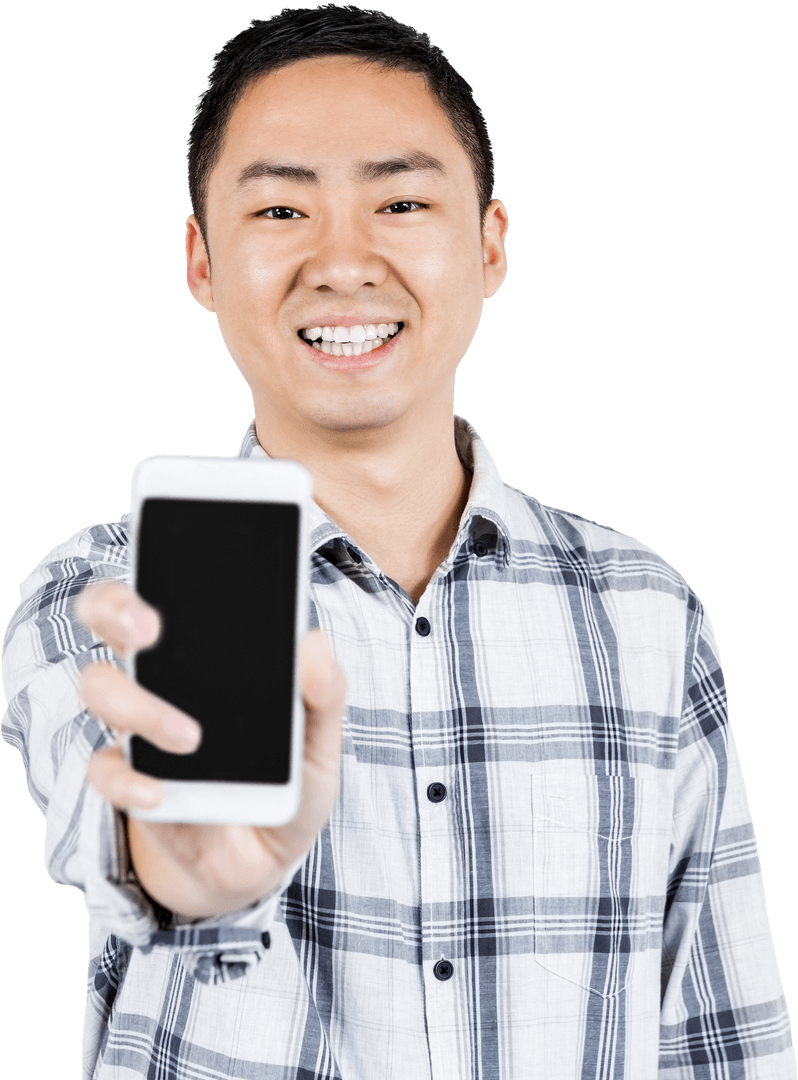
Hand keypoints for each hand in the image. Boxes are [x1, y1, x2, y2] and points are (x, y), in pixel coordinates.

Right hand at [75, 580, 346, 918]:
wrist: (263, 863)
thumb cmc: (287, 781)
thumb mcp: (320, 739)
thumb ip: (325, 693)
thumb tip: (313, 641)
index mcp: (204, 654)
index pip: (168, 588)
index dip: (157, 560)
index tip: (177, 554)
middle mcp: (161, 678)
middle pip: (108, 618)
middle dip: (116, 608)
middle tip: (149, 628)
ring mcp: (138, 729)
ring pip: (100, 686)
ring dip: (140, 707)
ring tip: (191, 736)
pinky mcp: (129, 783)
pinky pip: (104, 770)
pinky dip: (128, 780)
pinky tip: (159, 793)